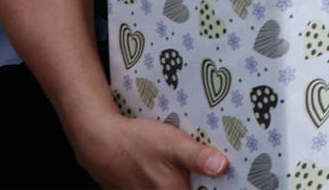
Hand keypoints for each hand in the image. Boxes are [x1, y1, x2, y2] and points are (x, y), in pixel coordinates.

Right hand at [76, 112, 227, 189]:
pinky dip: (172, 182)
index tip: (227, 178)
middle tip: (213, 168)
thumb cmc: (137, 142)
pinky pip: (164, 188)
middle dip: (203, 183)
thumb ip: (197, 157)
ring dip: (188, 180)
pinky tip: (171, 169)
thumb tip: (222, 166)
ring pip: (176, 188)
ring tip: (196, 168)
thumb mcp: (173, 143)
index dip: (215, 186)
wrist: (101, 142)